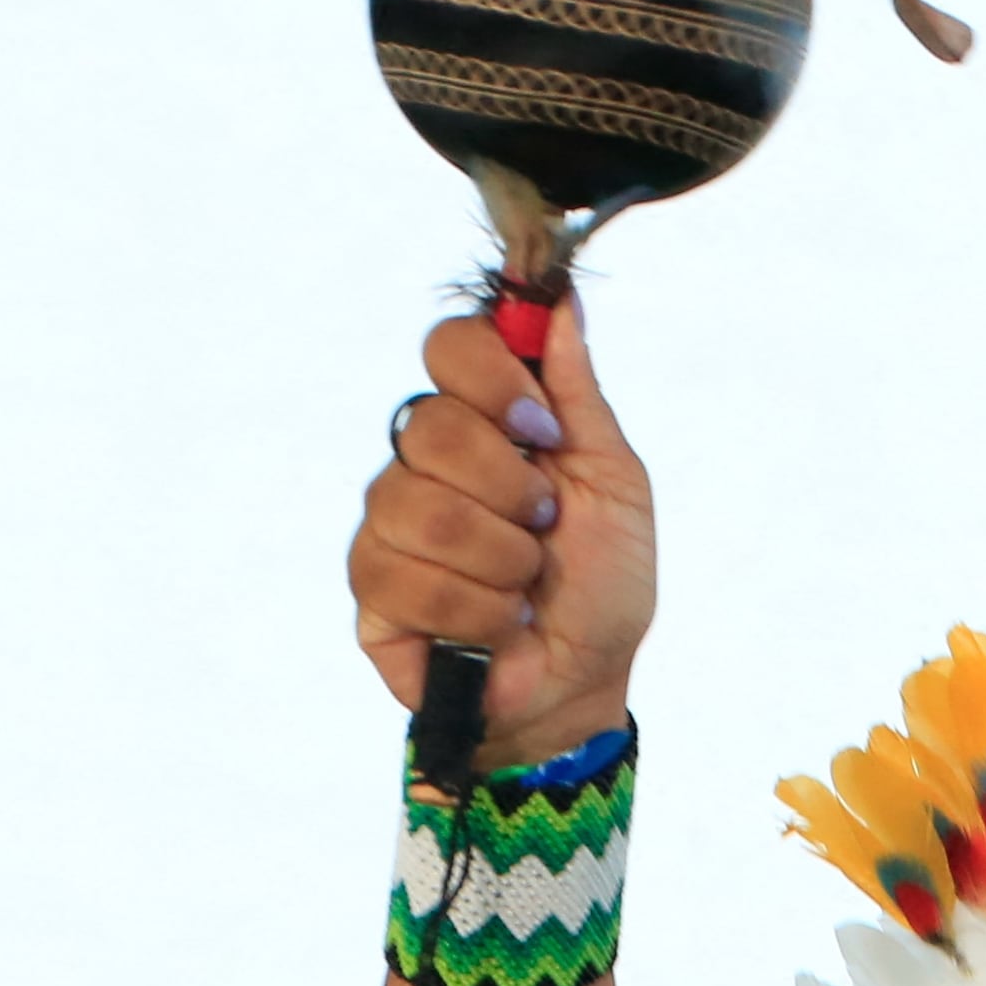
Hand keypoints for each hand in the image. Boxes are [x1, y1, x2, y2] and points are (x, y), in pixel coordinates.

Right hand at [347, 293, 657, 763]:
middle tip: (543, 527)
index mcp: (485, 422)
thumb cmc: (601, 583)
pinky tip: (497, 624)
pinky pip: (407, 576)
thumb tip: (560, 304)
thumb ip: (579, 394)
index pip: (450, 346)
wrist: (585, 681)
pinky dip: (477, 609)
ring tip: (525, 586)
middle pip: (431, 425)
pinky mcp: (373, 588)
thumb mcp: (613, 481)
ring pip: (419, 506)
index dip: (493, 379)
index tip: (543, 431)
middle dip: (510, 489)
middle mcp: (424, 461)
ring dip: (501, 558)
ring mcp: (390, 522)